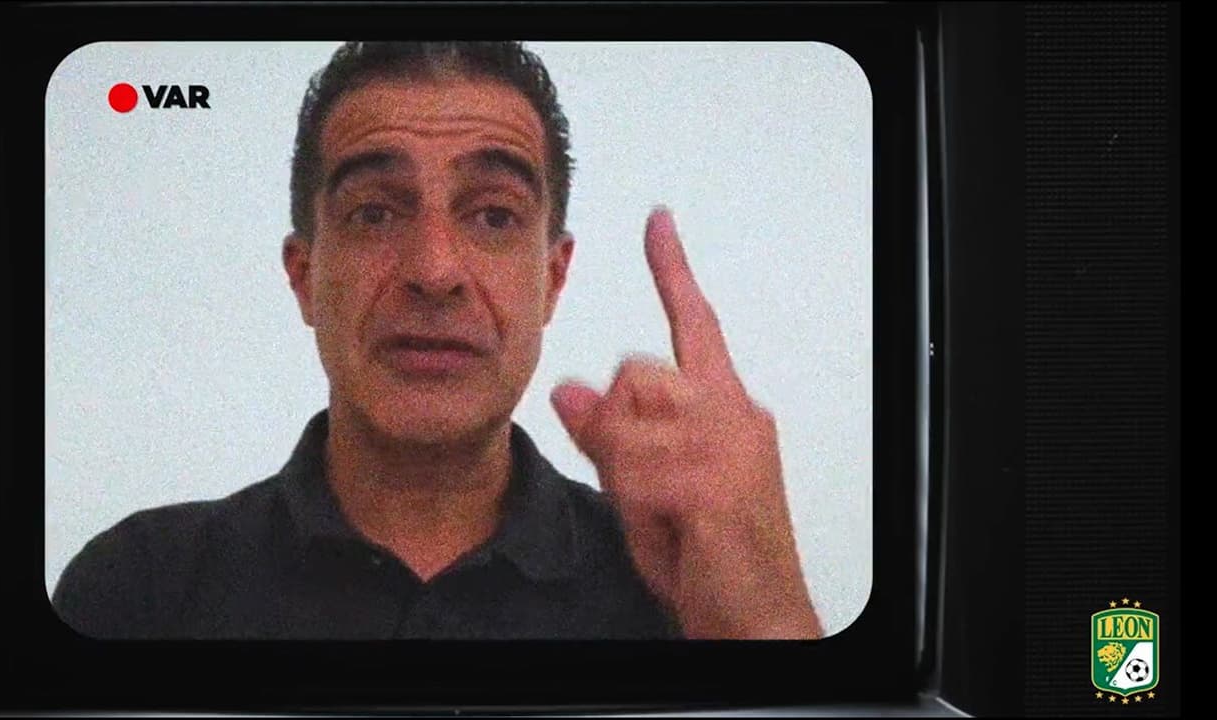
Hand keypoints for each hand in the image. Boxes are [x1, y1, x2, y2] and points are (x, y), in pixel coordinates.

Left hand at [551, 208, 821, 639]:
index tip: (657, 223)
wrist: (753, 618)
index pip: (695, 324)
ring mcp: (728, 443)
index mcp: (724, 408)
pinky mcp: (717, 480)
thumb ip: (611, 437)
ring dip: (625, 469)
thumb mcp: (643, 489)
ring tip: (663, 511)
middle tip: (643, 484)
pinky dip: (638, 500)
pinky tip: (672, 525)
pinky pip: (637, 465)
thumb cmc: (707, 556)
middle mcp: (733, 413)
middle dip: (616, 426)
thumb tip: (566, 390)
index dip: (671, 271)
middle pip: (634, 370)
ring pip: (626, 414)